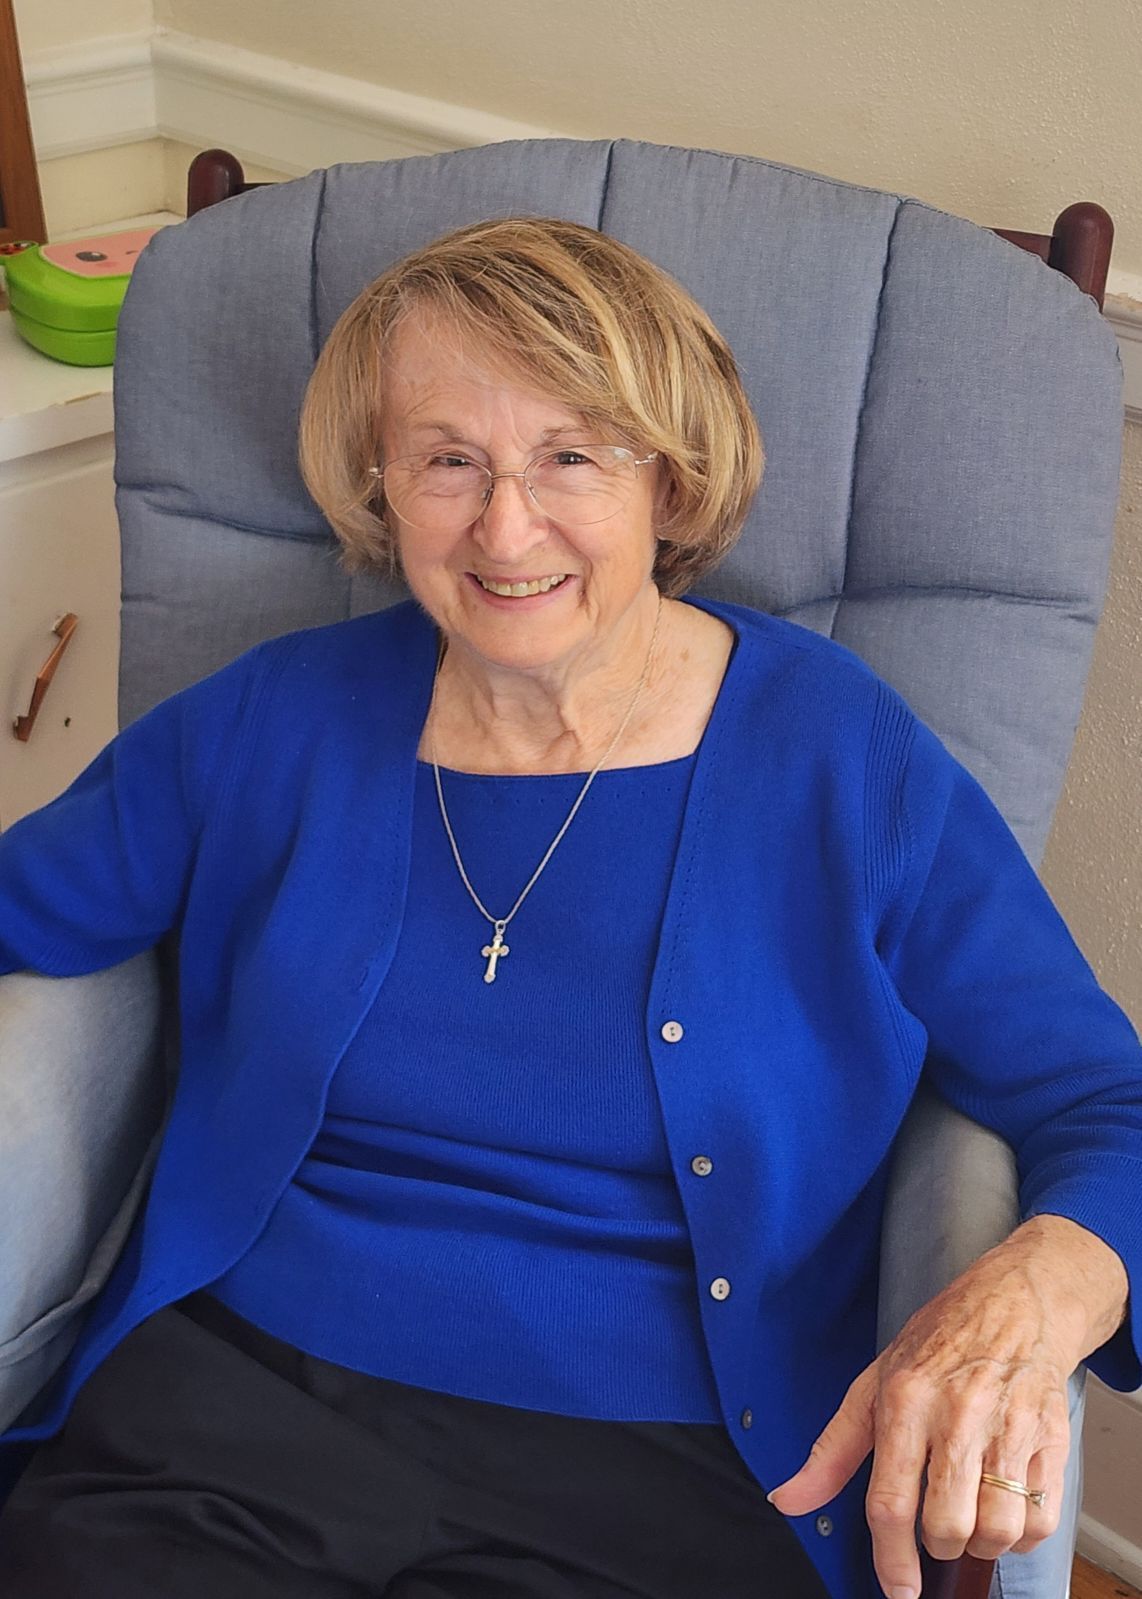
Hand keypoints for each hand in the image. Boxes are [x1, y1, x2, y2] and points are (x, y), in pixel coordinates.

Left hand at [766, 1216, 1126, 1598]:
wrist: (1014, 1304)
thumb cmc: (938, 1343)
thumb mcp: (873, 1383)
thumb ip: (833, 1450)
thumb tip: (789, 1499)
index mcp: (905, 1400)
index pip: (891, 1502)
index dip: (891, 1560)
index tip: (898, 1590)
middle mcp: (957, 1416)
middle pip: (946, 1525)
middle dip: (938, 1543)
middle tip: (936, 1522)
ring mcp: (1008, 1429)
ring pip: (997, 1531)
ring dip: (982, 1541)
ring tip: (971, 1513)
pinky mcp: (1051, 1439)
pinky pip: (1039, 1520)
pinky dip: (1021, 1532)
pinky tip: (1006, 1505)